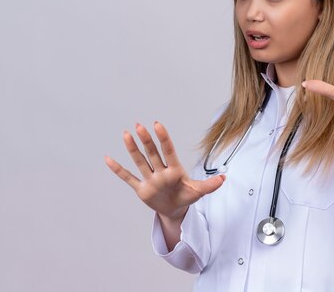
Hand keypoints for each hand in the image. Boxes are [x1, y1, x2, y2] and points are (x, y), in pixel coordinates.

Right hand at [105, 122, 225, 220]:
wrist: (175, 209)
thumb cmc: (187, 196)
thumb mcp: (198, 191)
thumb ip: (210, 185)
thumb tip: (225, 178)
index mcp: (175, 170)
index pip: (168, 151)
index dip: (163, 138)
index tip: (157, 125)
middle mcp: (160, 171)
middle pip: (152, 154)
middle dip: (146, 141)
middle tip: (139, 126)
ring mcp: (150, 179)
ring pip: (140, 161)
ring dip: (132, 149)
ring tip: (126, 134)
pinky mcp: (141, 189)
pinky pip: (127, 178)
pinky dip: (118, 170)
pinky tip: (108, 159)